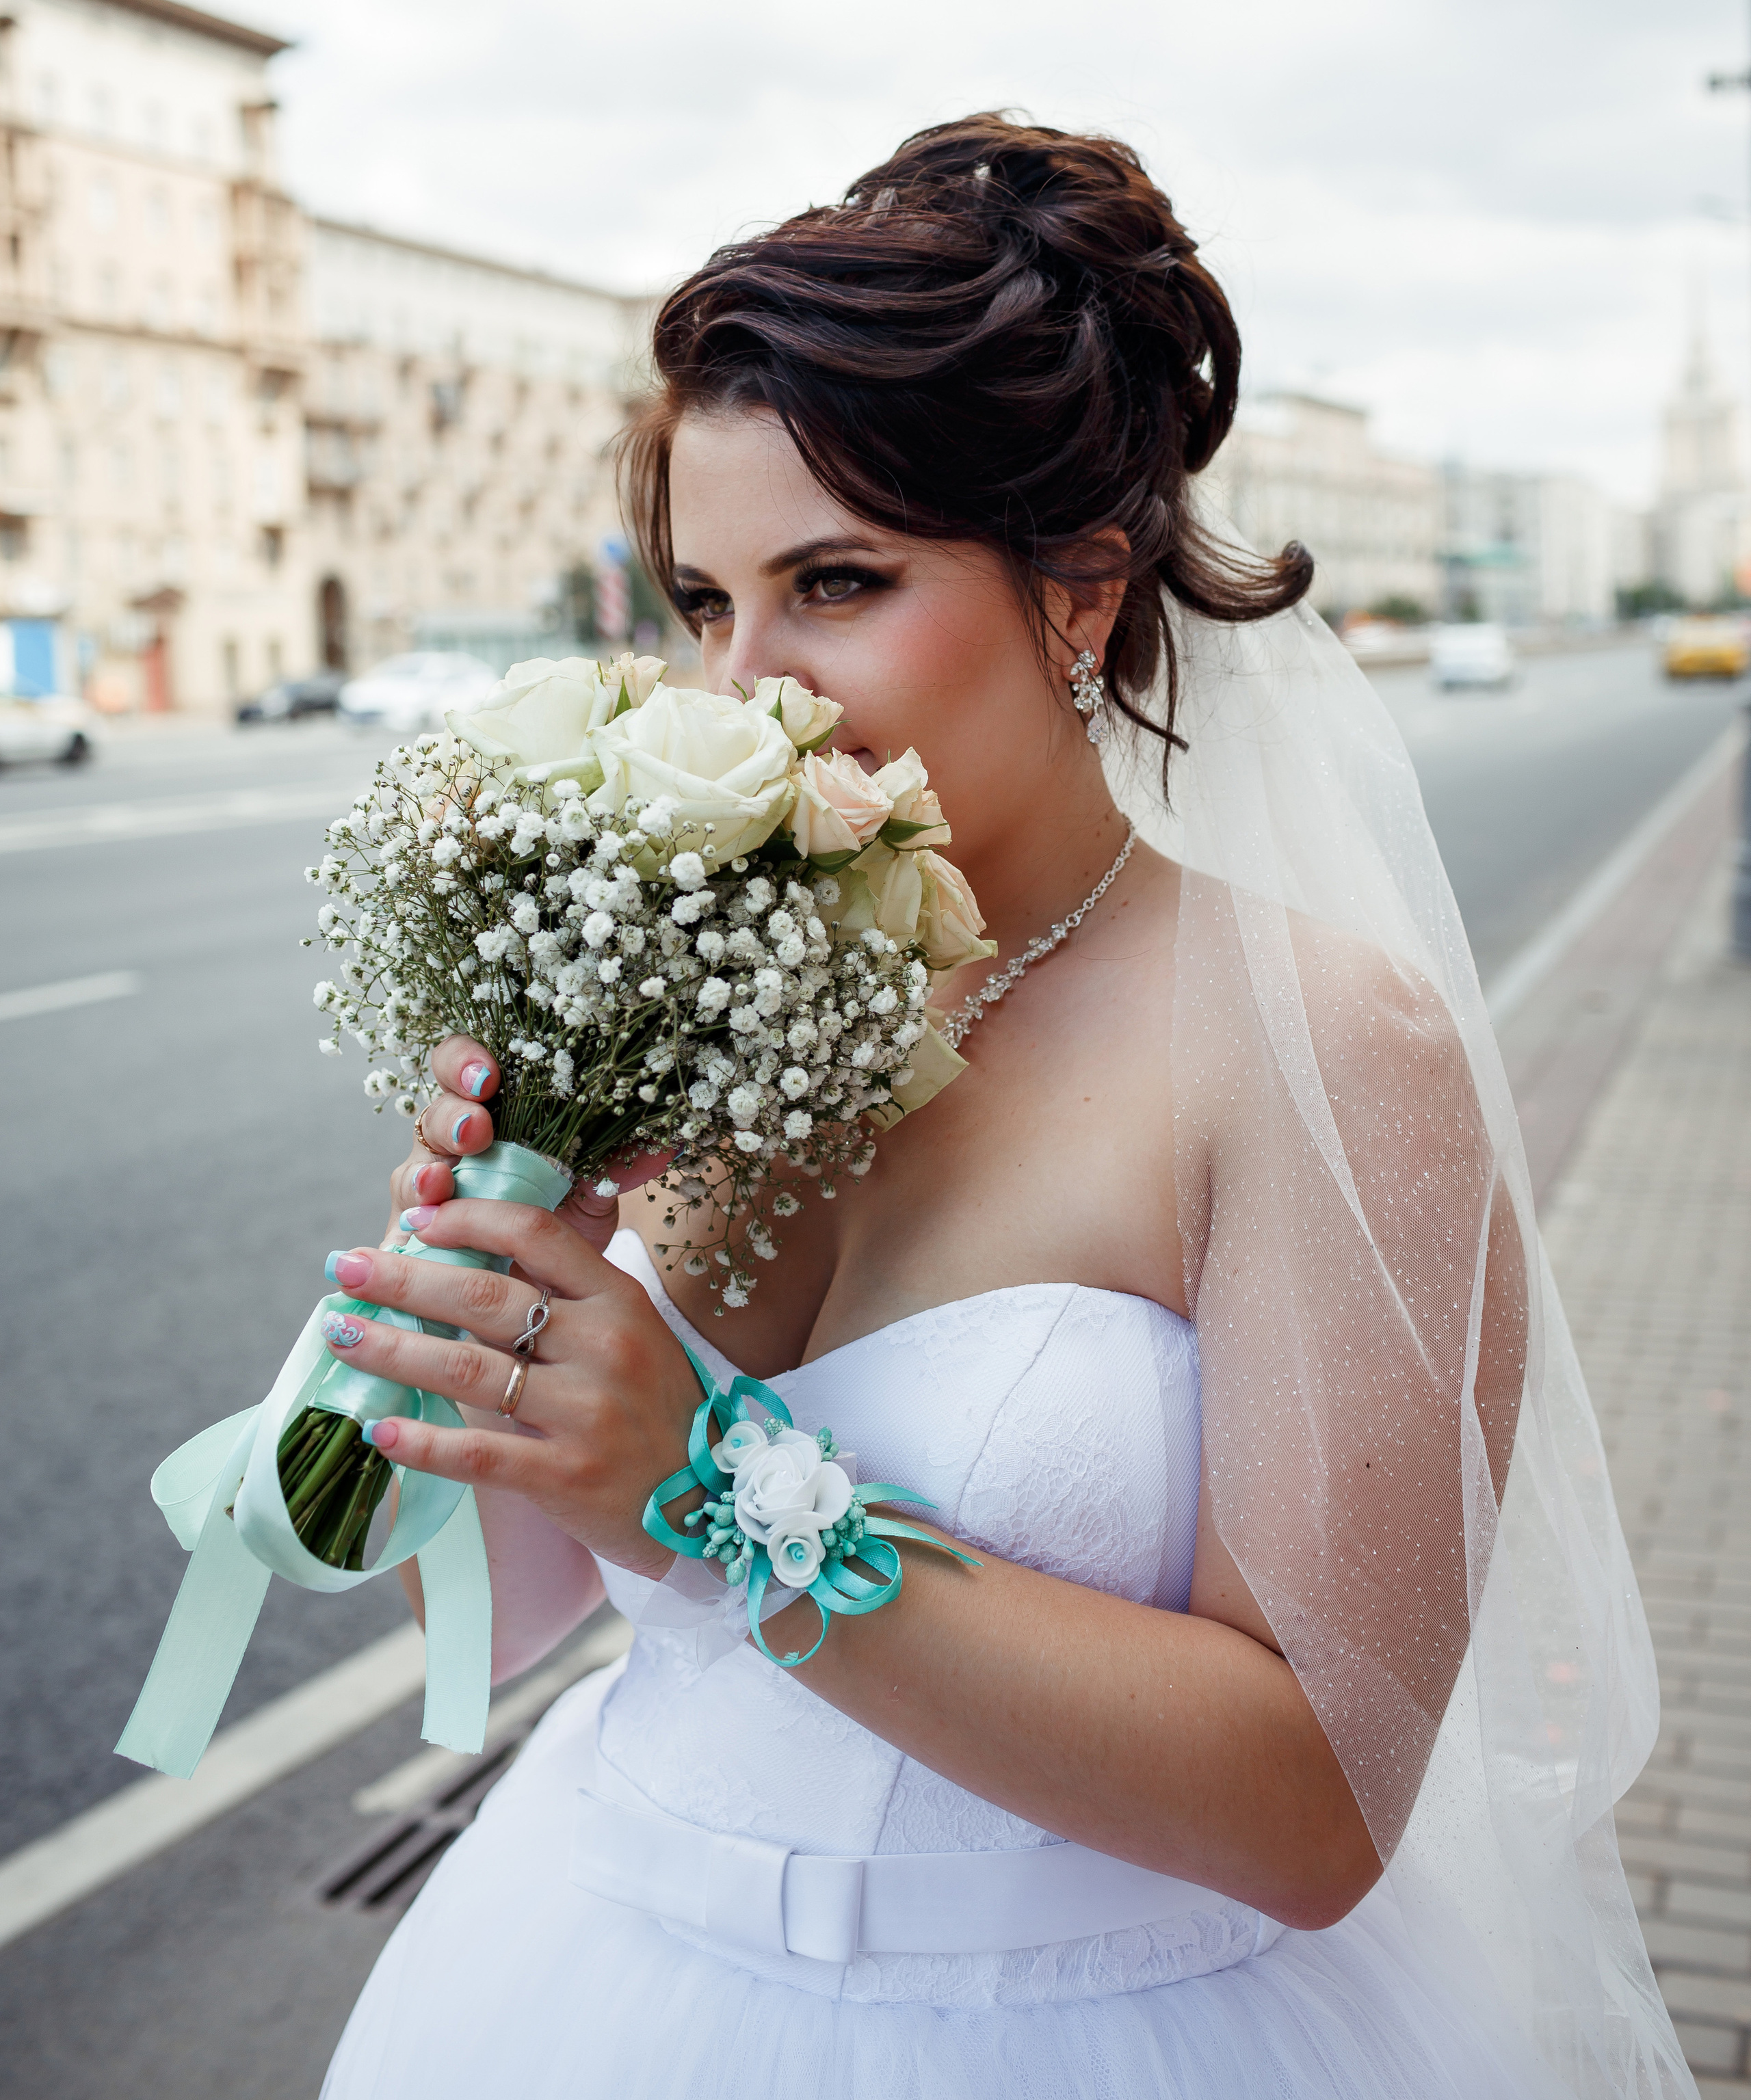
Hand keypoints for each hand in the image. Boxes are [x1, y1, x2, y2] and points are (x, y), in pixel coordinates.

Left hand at [323, 1198, 701, 1576]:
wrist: (710, 1500)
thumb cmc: (653, 1409)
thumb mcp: (630, 1335)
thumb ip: (565, 1301)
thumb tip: (466, 1268)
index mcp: (619, 1299)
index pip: (536, 1235)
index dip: (467, 1218)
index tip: (413, 1218)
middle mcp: (604, 1347)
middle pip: (485, 1297)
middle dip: (402, 1278)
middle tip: (344, 1268)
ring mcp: (586, 1412)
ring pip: (468, 1369)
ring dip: (392, 1348)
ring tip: (339, 1334)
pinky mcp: (566, 1476)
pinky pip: (478, 1453)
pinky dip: (423, 1443)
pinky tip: (378, 1430)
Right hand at [386, 1035, 671, 1250]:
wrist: (539, 1312)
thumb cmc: (558, 1240)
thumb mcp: (591, 1201)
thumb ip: (613, 1168)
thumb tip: (663, 1144)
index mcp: (493, 1123)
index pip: (465, 1070)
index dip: (466, 1061)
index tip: (490, 1073)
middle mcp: (451, 1154)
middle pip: (434, 1115)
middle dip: (451, 1115)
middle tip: (476, 1129)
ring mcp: (424, 1202)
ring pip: (412, 1172)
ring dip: (423, 1175)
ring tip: (439, 1183)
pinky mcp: (409, 1252)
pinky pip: (399, 1237)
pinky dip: (407, 1237)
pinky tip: (415, 1238)